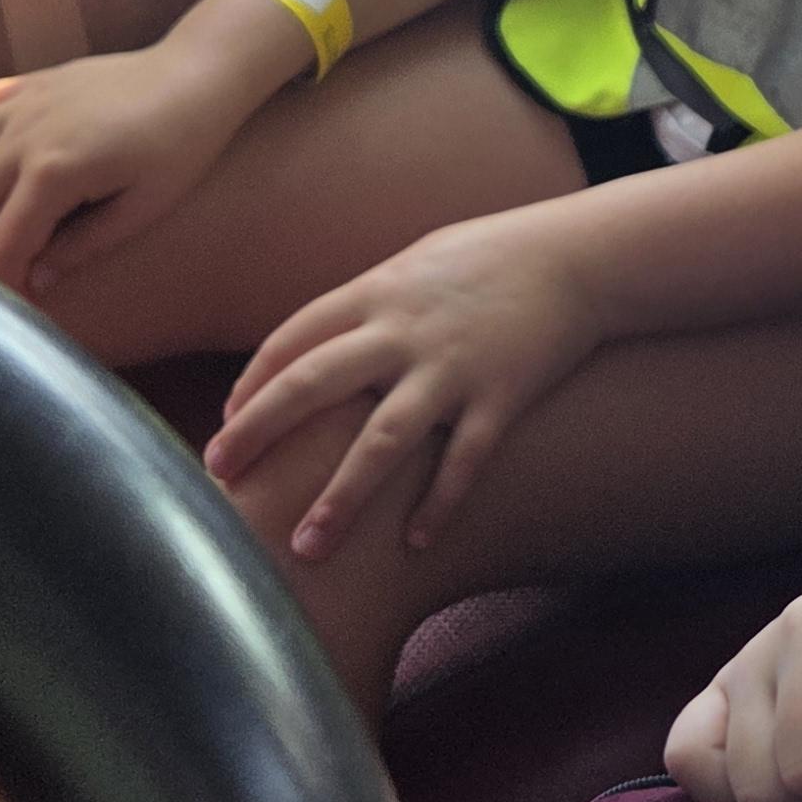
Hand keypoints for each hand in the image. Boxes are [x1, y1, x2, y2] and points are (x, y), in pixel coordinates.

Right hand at [0, 32, 278, 295]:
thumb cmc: (183, 146)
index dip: (2, 282)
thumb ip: (83, 247)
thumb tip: (35, 280)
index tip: (15, 303)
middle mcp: (23, 135)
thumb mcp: (143, 208)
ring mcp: (19, 104)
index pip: (2, 244)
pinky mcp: (25, 85)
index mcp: (54, 171)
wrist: (198, 74)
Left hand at [204, 212, 606, 557]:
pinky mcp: (502, 396)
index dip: (251, 387)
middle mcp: (405, 331)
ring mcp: (453, 367)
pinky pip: (463, 461)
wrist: (582, 255)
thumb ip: (366, 307)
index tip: (224, 428)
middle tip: (219, 481)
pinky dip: (439, 504)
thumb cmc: (493, 260)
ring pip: (381, 441)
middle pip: (312, 386)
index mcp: (378, 294)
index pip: (291, 341)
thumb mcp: (416, 266)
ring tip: (306, 547)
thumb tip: (313, 348)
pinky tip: (416, 543)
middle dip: (258, 435)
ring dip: (340, 498)